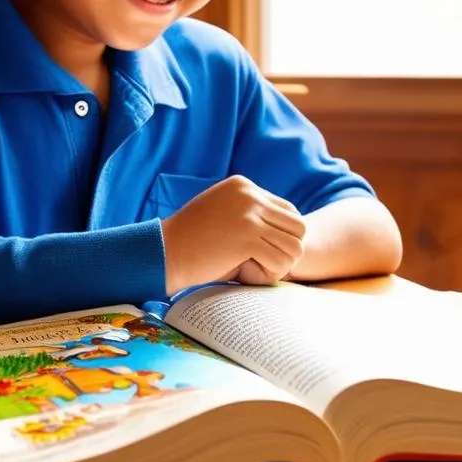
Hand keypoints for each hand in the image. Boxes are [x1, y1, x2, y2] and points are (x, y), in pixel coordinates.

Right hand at [161, 175, 305, 293]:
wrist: (162, 253)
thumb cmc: (191, 242)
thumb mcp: (223, 214)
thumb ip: (250, 215)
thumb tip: (286, 232)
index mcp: (243, 186)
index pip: (289, 211)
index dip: (282, 237)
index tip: (262, 251)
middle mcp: (250, 195)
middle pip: (298, 227)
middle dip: (286, 251)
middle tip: (262, 264)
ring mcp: (249, 215)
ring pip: (295, 246)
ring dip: (279, 265)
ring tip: (253, 270)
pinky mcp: (246, 237)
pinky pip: (280, 261)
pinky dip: (268, 275)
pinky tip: (244, 275)